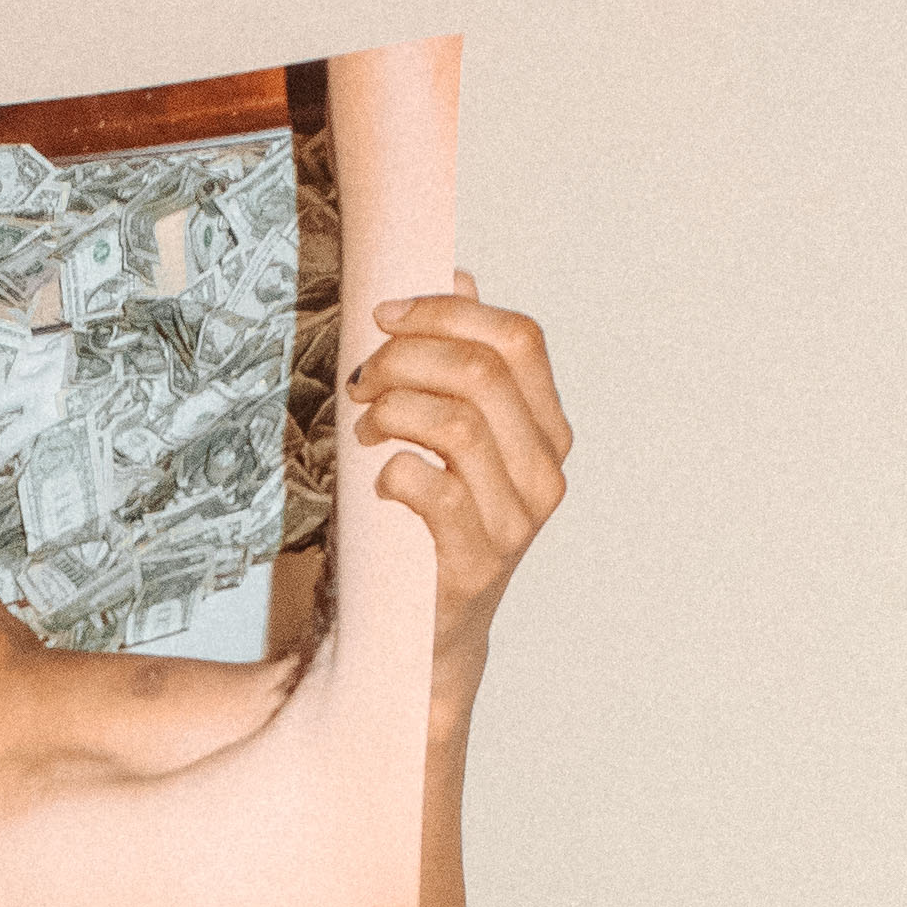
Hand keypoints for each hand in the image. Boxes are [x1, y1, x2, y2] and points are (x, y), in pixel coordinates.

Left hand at [345, 272, 569, 718]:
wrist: (421, 632)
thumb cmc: (425, 521)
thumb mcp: (444, 433)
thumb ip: (458, 360)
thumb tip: (458, 274)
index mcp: (546, 427)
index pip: (519, 338)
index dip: (447, 313)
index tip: (385, 315)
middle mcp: (546, 470)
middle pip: (483, 373)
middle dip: (405, 359)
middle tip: (360, 380)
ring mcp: (517, 520)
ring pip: (458, 423)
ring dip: (393, 410)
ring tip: (364, 428)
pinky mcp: (477, 561)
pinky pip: (432, 488)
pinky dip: (392, 469)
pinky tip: (377, 476)